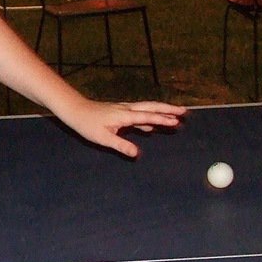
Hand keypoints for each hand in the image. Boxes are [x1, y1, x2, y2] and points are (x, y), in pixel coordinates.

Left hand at [56, 97, 186, 158]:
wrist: (76, 110)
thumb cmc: (87, 124)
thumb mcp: (103, 138)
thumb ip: (121, 145)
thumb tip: (137, 154)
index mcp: (125, 115)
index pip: (147, 116)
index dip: (162, 119)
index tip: (176, 121)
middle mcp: (127, 109)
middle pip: (152, 107)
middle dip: (168, 109)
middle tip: (185, 112)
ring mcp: (125, 110)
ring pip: (147, 109)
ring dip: (161, 112)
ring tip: (175, 117)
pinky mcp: (121, 112)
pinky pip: (139, 114)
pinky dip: (149, 118)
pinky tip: (152, 127)